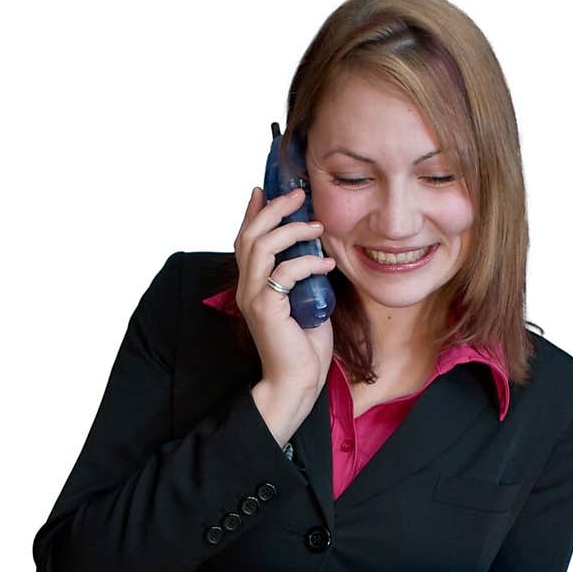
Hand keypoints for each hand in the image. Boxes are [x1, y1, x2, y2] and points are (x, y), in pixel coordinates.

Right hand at [234, 186, 334, 400]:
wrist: (297, 380)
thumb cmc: (304, 345)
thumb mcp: (305, 300)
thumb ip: (301, 276)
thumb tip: (315, 249)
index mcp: (252, 285)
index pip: (245, 240)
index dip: (253, 213)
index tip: (266, 191)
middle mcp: (246, 288)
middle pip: (250, 235)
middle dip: (274, 210)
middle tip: (297, 197)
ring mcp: (254, 297)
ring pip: (262, 246)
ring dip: (292, 231)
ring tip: (317, 226)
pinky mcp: (266, 308)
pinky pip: (286, 272)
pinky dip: (308, 262)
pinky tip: (327, 263)